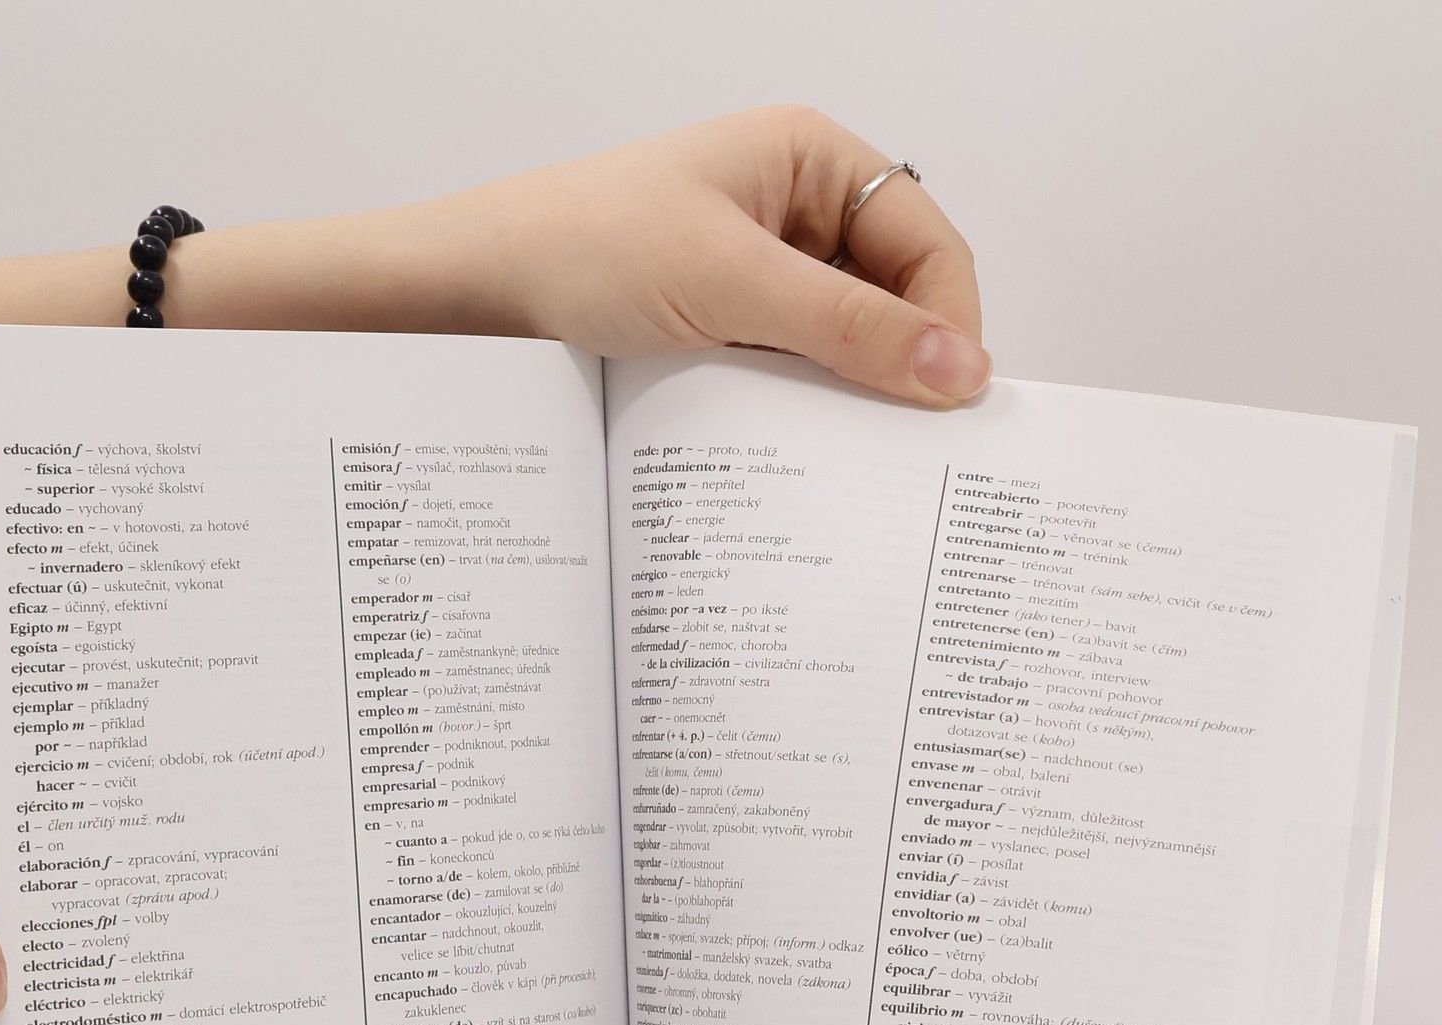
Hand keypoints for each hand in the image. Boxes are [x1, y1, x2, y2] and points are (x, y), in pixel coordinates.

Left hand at [471, 105, 989, 405]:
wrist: (483, 289)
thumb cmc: (588, 248)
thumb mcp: (731, 286)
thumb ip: (849, 328)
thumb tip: (958, 369)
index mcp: (811, 159)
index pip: (927, 242)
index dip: (950, 320)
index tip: (952, 401)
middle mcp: (797, 207)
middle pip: (896, 294)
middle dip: (905, 361)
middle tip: (909, 441)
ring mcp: (764, 268)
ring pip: (849, 339)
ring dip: (853, 390)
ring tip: (848, 446)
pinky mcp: (732, 322)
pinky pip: (799, 367)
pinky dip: (807, 403)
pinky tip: (796, 440)